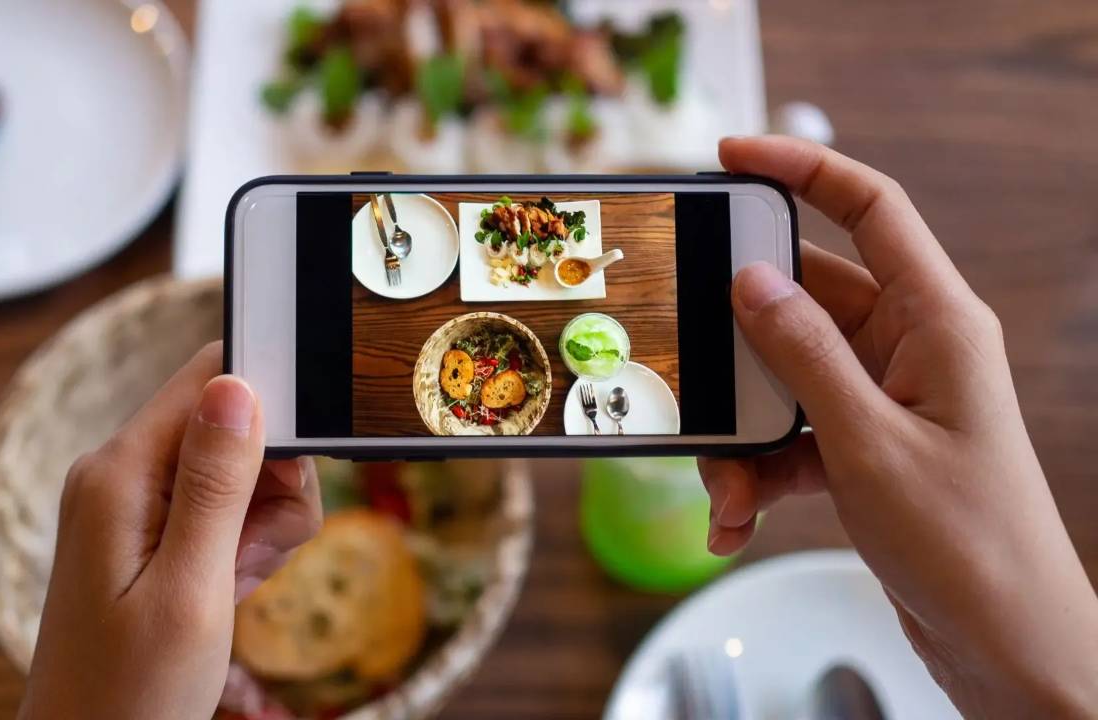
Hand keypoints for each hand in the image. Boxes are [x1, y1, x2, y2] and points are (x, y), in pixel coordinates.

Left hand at [18, 342, 321, 719]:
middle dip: (273, 481)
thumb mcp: (190, 589)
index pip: (211, 375)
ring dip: (262, 520)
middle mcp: (121, 470)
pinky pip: (220, 503)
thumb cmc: (132, 691)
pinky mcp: (148, 526)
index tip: (295, 473)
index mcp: (121, 472)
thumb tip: (237, 383)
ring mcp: (133, 499)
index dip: (273, 403)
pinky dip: (243, 540)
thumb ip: (216, 484)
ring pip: (239, 465)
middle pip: (234, 421)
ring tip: (236, 581)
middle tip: (254, 555)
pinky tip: (230, 585)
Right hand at [699, 136, 1097, 716]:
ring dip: (741, 432)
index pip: (869, 209)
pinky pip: (790, 434)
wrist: (1003, 642)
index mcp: (936, 321)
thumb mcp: (868, 442)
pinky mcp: (863, 445)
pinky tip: (738, 519)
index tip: (729, 160)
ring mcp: (884, 398)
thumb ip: (804, 353)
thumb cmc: (967, 542)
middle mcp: (910, 348)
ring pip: (783, 379)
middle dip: (739, 350)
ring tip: (726, 490)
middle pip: (802, 304)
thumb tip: (752, 278)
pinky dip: (758, 473)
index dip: (800, 169)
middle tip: (692, 371)